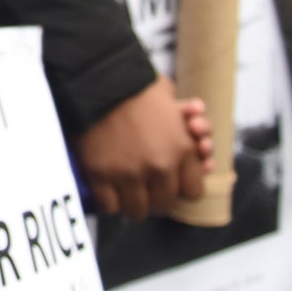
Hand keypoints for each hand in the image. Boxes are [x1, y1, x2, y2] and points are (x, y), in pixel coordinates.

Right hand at [74, 75, 212, 218]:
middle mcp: (160, 166)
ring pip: (138, 210)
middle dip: (156, 198)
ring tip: (126, 196)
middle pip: (165, 203)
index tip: (170, 185)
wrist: (96, 80)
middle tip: (146, 190)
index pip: (193, 191)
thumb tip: (195, 130)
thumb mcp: (169, 98)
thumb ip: (184, 120)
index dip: (180, 189)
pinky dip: (109, 203)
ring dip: (133, 204)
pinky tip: (108, 193)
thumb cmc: (132, 84)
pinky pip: (110, 206)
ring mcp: (130, 173)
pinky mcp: (101, 175)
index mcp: (182, 149)